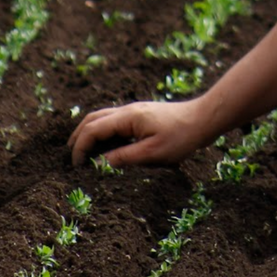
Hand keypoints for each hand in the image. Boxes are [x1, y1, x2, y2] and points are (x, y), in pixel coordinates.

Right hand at [68, 98, 210, 167]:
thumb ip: (124, 158)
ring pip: (104, 118)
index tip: (76, 166)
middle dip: (79, 136)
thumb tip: (100, 164)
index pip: (93, 129)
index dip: (80, 147)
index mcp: (128, 117)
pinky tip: (106, 145)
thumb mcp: (152, 153)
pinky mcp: (143, 115)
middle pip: (94, 118)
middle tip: (71, 156)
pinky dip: (104, 131)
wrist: (205, 119)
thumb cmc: (181, 136)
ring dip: (90, 132)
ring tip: (83, 151)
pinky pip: (116, 121)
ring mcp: (136, 111)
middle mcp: (129, 110)